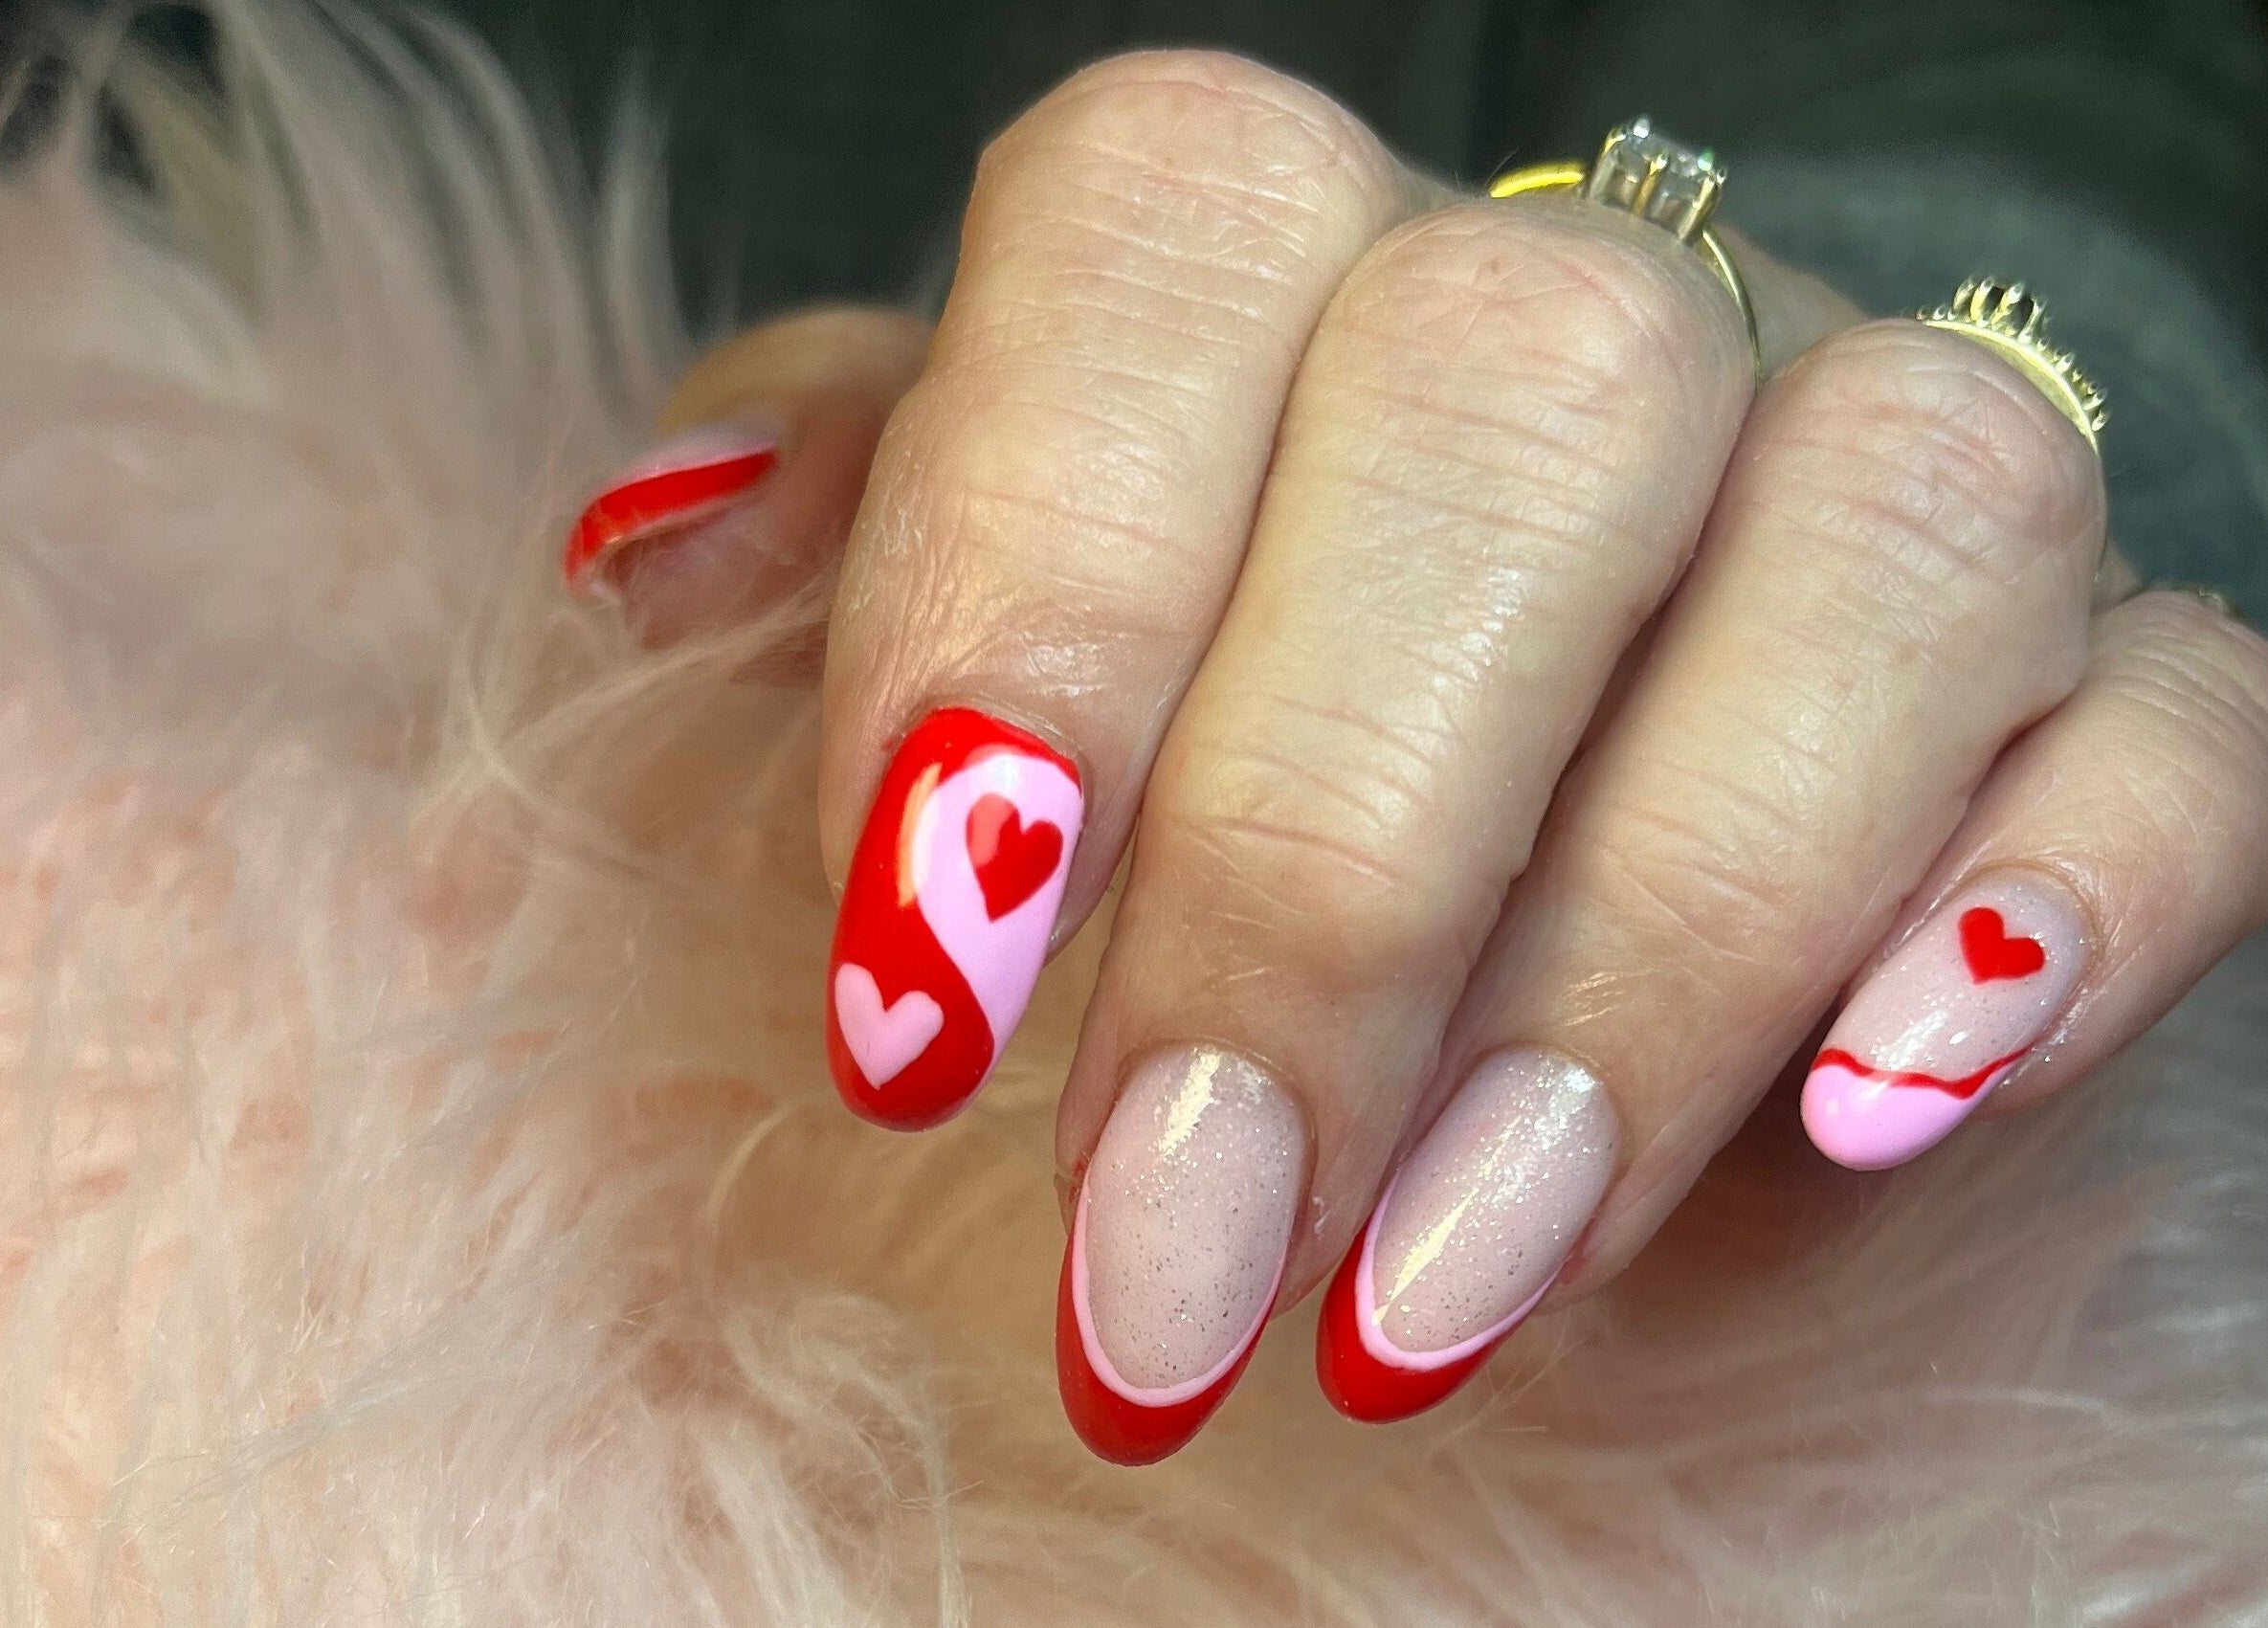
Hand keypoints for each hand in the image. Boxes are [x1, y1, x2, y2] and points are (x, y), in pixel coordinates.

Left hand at [564, 52, 2267, 1464]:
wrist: (1501, 796)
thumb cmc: (1174, 718)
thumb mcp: (956, 626)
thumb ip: (842, 538)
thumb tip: (648, 556)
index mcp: (1281, 252)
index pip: (1171, 238)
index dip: (1044, 584)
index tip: (924, 998)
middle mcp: (1604, 318)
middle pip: (1524, 411)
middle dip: (1329, 874)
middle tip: (1167, 1254)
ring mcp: (1881, 480)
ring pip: (1883, 560)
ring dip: (1651, 954)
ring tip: (1440, 1291)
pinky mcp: (2114, 691)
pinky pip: (2184, 731)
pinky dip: (2058, 911)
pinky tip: (1877, 1110)